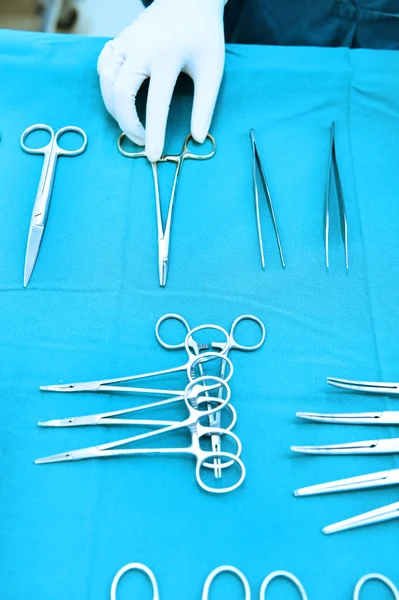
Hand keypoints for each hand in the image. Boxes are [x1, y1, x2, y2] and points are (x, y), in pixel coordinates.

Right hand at [97, 0, 225, 161]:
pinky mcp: (118, 40)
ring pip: (105, 82)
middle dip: (127, 124)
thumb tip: (198, 139)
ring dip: (114, 109)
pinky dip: (107, 88)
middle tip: (142, 142)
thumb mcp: (212, 70)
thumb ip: (205, 106)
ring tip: (132, 126)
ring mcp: (125, 42)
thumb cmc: (203, 36)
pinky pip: (103, 68)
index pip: (156, 103)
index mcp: (167, 56)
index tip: (154, 156)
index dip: (155, 133)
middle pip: (121, 94)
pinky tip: (120, 100)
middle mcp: (140, 48)